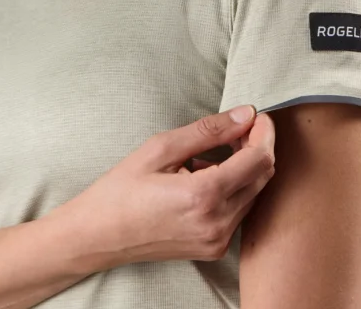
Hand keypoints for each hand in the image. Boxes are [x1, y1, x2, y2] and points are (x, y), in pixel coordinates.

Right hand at [47, 105, 275, 268]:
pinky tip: (209, 174)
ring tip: (217, 151)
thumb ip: (209, 130)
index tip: (255, 115)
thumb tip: (245, 114)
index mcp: (204, 196)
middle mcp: (218, 223)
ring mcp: (218, 240)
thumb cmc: (121, 189)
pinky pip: (240, 209)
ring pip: (254, 192)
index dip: (264, 131)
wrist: (96, 238)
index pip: (259, 159)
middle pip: (263, 175)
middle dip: (257, 145)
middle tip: (237, 127)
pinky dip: (235, 186)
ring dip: (246, 166)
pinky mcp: (214, 247)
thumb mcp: (161, 148)